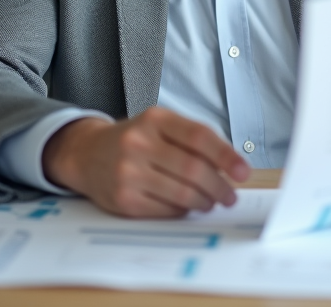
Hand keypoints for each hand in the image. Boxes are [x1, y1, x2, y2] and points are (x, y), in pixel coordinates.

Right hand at [42, 107, 250, 217]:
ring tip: (210, 201)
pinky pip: (166, 210)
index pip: (199, 136)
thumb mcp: (159, 125)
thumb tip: (230, 166)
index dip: (226, 155)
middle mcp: (138, 143)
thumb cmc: (133, 140)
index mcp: (154, 119)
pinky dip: (182, 211)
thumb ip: (192, 139)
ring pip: (182, 194)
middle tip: (229, 195)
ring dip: (204, 202)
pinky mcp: (124, 200)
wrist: (87, 154)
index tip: (243, 172)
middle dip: (219, 187)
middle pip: (193, 169)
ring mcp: (128, 173)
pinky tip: (186, 206)